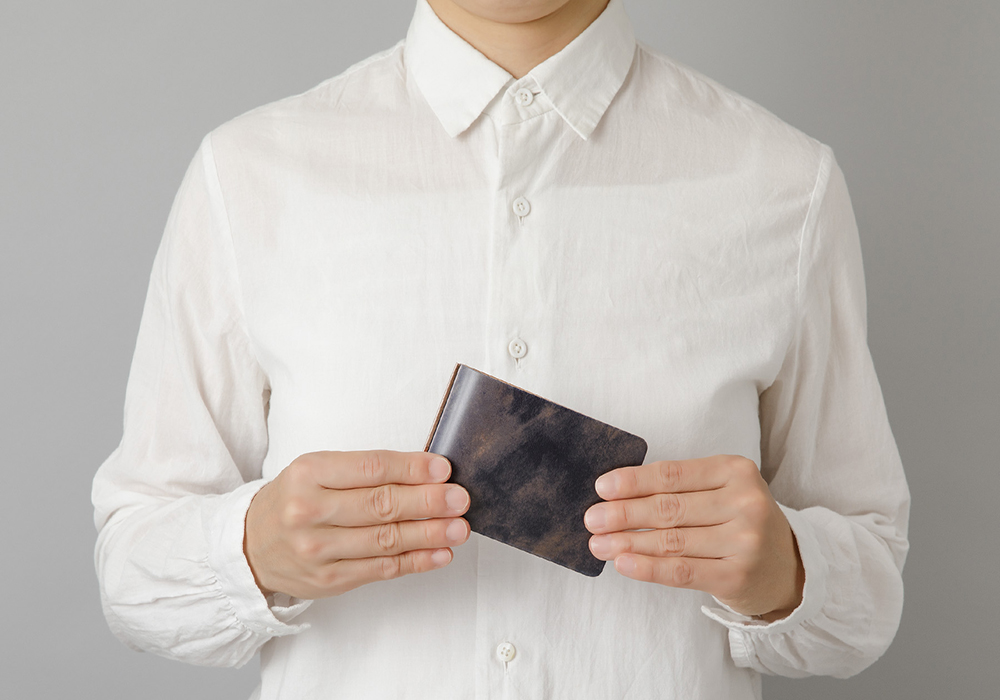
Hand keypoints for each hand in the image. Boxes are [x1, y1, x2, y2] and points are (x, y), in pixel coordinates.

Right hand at [244, 450, 470, 598]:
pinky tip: (440, 554)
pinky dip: (416, 561)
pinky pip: (382, 570)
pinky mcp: (329, 581)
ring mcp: (318, 550)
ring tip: (459, 527)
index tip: (443, 469)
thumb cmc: (295, 500)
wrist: (249, 546)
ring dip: (430, 534)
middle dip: (428, 502)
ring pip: (386, 540)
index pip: (371, 469)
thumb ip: (364, 471)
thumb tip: (425, 473)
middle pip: (381, 505)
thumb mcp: (317, 471)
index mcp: (308, 474)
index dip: (412, 469)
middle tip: (460, 499)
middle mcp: (309, 512)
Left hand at [584, 455, 803, 619]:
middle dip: (623, 514)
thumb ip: (680, 488)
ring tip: (598, 544)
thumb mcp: (722, 491)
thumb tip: (617, 494)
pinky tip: (623, 564)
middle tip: (592, 519)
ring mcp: (744, 541)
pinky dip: (647, 568)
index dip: (634, 481)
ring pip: (671, 541)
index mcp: (736, 471)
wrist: (788, 567)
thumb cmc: (740, 521)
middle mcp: (744, 503)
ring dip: (627, 542)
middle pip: (668, 508)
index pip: (673, 475)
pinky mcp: (736, 576)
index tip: (602, 488)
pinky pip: (681, 571)